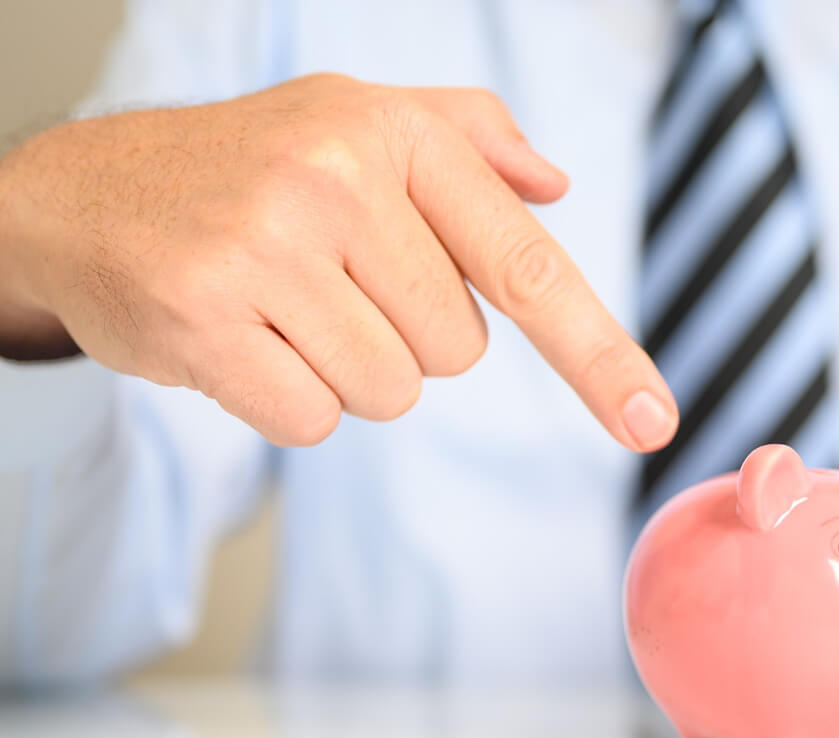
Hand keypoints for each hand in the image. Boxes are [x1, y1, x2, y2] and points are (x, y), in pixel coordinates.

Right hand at [0, 74, 678, 449]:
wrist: (87, 195)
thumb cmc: (250, 165)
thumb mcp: (356, 119)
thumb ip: (467, 140)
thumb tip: (555, 185)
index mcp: (394, 134)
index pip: (525, 266)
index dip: (600, 354)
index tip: (655, 420)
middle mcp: (335, 180)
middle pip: (456, 352)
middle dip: (403, 335)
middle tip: (326, 281)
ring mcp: (265, 248)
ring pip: (390, 392)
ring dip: (344, 370)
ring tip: (280, 306)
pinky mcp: (204, 319)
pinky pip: (314, 420)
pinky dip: (287, 399)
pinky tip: (240, 338)